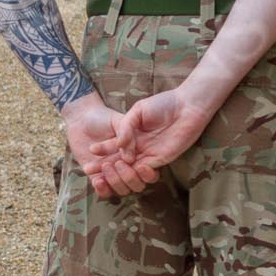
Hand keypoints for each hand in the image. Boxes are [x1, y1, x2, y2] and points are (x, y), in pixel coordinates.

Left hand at [61, 94, 152, 200]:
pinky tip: (97, 180)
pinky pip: (104, 191)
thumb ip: (128, 135)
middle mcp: (127, 167)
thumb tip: (130, 156)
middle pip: (136, 184)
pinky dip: (102, 189)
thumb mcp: (120, 122)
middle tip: (119, 163)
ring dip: (115, 181)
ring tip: (106, 166)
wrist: (82, 118)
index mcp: (137, 155)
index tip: (141, 166)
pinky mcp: (97, 177)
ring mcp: (113, 173)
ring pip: (121, 189)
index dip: (146, 174)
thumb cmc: (104, 118)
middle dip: (129, 177)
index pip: (147, 172)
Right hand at [89, 86, 215, 188]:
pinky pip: (146, 170)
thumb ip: (126, 127)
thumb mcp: (138, 111)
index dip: (102, 149)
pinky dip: (136, 172)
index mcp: (132, 134)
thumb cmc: (163, 104)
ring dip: (118, 170)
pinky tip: (126, 168)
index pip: (114, 145)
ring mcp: (149, 153)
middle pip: (119, 160)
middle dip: (104, 164)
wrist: (186, 106)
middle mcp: (139, 146)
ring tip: (107, 168)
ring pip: (130, 168)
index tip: (89, 152)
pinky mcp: (161, 159)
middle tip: (90, 168)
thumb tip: (119, 146)